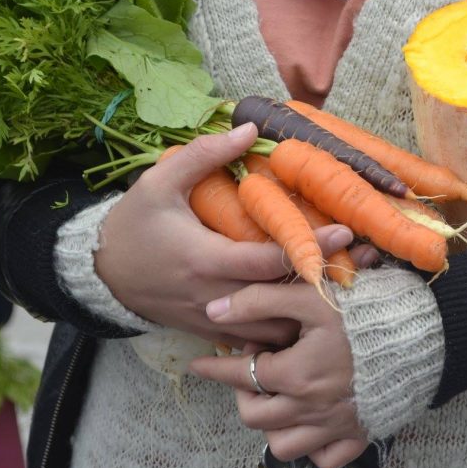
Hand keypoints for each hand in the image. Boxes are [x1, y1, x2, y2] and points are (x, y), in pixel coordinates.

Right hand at [94, 123, 355, 347]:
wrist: (99, 274)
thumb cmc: (132, 224)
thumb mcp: (160, 181)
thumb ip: (205, 155)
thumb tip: (250, 130)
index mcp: (205, 260)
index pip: (270, 261)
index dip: (311, 248)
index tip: (347, 228)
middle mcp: (215, 297)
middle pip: (282, 298)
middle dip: (326, 280)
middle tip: (366, 258)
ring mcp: (215, 320)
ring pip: (274, 328)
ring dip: (310, 309)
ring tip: (349, 282)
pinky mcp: (213, 331)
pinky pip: (257, 337)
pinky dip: (286, 325)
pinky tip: (316, 308)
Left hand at [189, 279, 368, 467]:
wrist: (424, 335)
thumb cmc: (367, 311)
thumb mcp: (312, 296)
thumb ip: (259, 300)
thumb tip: (213, 311)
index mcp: (296, 374)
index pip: (241, 374)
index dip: (216, 367)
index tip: (200, 363)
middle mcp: (310, 408)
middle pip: (253, 416)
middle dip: (243, 392)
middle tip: (254, 369)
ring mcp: (334, 426)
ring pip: (281, 446)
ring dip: (272, 425)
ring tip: (278, 398)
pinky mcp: (359, 435)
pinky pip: (323, 460)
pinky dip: (311, 448)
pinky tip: (311, 423)